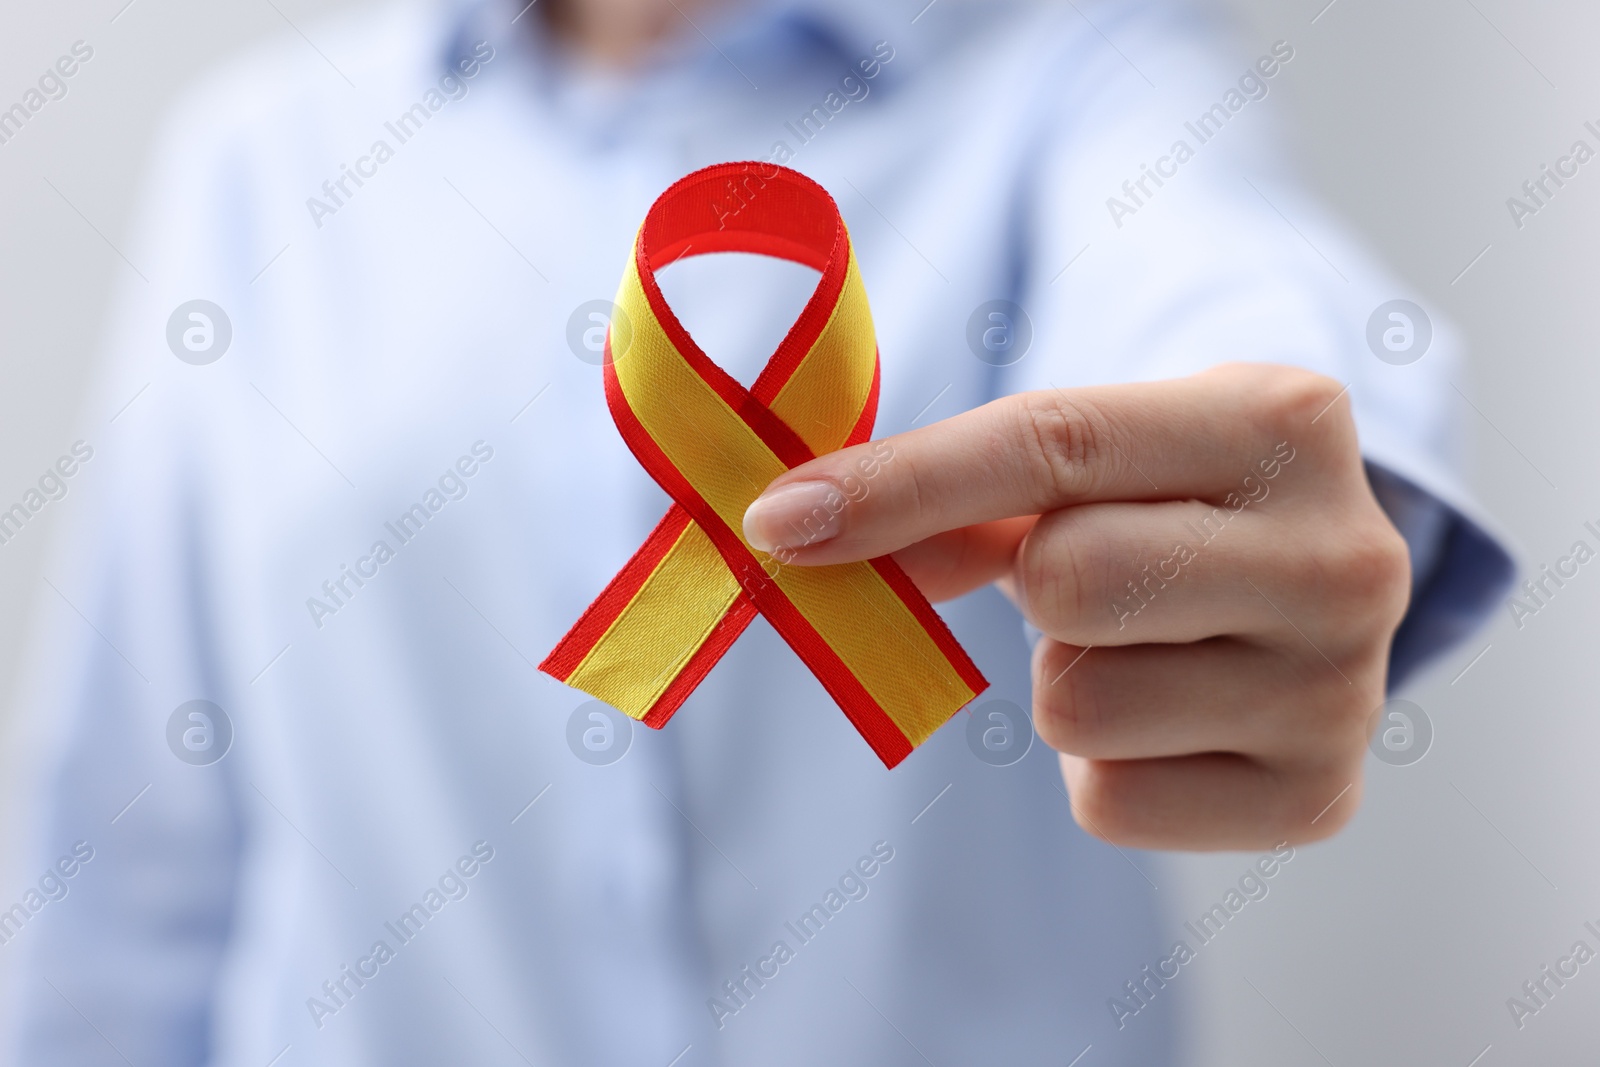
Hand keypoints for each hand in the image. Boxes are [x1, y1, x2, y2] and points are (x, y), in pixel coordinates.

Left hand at [741, 363, 1410, 849]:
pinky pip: (1111, 802)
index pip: (1053, 444)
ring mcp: (1345, 688)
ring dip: (1066, 682)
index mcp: (1284, 422)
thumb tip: (804, 532)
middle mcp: (1346, 554)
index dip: (901, 487)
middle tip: (1077, 580)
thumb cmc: (1175, 505)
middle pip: (1069, 581)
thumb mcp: (1097, 464)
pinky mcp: (1319, 797)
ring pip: (1077, 705)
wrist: (1312, 589)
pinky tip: (1169, 723)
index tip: (782, 520)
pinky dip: (1105, 769)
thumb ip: (960, 493)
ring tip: (1141, 648)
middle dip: (1031, 588)